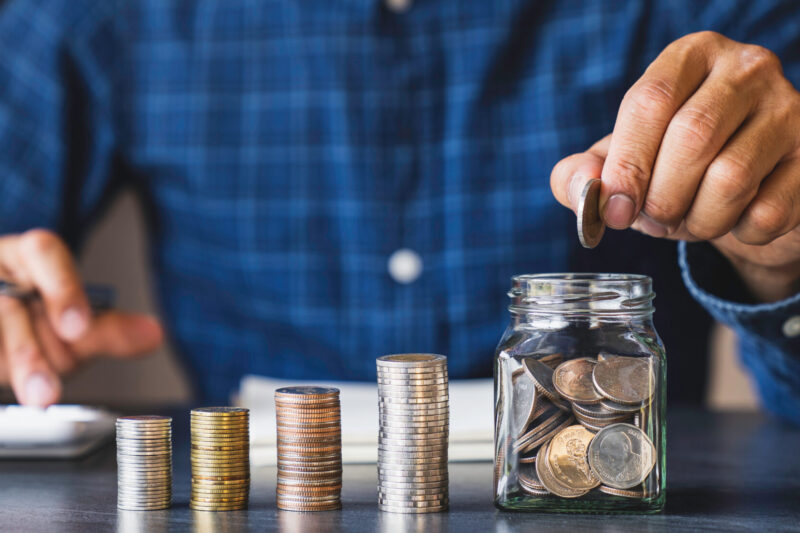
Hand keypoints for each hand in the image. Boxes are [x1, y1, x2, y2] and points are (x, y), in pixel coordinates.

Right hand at [0, 229, 163, 405]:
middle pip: (12, 307)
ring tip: (39, 397)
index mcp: (28, 256)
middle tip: (48, 393)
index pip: (44, 252)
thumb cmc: (30, 321)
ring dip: (19, 366)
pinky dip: (0, 365)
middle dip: (31, 354)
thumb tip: (153, 335)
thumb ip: (107, 329)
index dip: (63, 290)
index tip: (78, 328)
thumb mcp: (69, 324)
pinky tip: (6, 383)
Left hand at [551, 32, 799, 301]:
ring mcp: (790, 110)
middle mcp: (746, 70)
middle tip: (654, 218)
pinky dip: (738, 233)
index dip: (626, 164)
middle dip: (661, 197)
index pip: (649, 101)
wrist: (747, 189)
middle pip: (692, 137)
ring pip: (731, 178)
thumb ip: (584, 174)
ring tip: (688, 221)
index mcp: (690, 57)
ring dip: (697, 221)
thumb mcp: (622, 163)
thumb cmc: (673, 168)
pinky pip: (767, 212)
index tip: (615, 208)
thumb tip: (585, 190)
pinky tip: (734, 221)